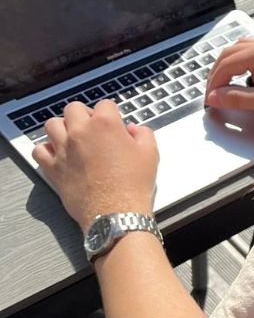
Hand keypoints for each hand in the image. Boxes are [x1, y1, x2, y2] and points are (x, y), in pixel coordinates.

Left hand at [32, 100, 156, 231]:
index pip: (105, 104)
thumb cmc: (133, 185)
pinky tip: (57, 154)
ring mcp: (63, 149)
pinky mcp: (53, 167)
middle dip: (83, 115)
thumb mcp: (150, 155)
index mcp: (105, 124)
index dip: (112, 112)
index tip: (114, 121)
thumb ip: (143, 134)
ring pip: (52, 125)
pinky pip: (39, 150)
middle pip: (73, 108)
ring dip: (62, 128)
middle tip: (92, 127)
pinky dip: (46, 149)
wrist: (116, 212)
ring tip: (72, 137)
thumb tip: (134, 129)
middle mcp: (80, 132)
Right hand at [203, 38, 253, 122]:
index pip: (225, 64)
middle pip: (229, 54)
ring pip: (240, 53)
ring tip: (225, 87)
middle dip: (217, 74)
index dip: (213, 83)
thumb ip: (237, 99)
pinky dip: (242, 67)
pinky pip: (253, 56)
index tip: (209, 99)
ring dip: (229, 68)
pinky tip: (245, 82)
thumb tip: (215, 98)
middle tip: (213, 94)